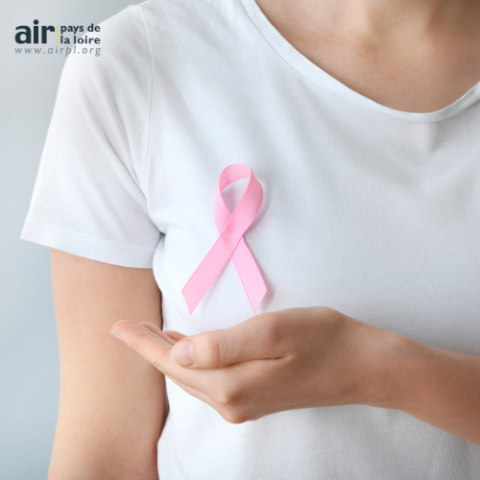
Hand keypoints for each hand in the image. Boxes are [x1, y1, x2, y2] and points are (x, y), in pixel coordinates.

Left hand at [110, 307, 392, 422]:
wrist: (362, 366)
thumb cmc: (322, 338)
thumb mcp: (273, 331)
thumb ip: (223, 344)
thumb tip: (178, 351)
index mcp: (231, 385)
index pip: (173, 363)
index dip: (143, 343)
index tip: (116, 327)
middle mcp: (232, 402)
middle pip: (178, 373)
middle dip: (150, 348)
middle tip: (127, 326)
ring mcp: (244, 404)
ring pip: (193, 377)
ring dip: (169, 354)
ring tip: (150, 333)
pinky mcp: (256, 397)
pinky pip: (210, 379)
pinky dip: (191, 361)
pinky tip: (187, 347)